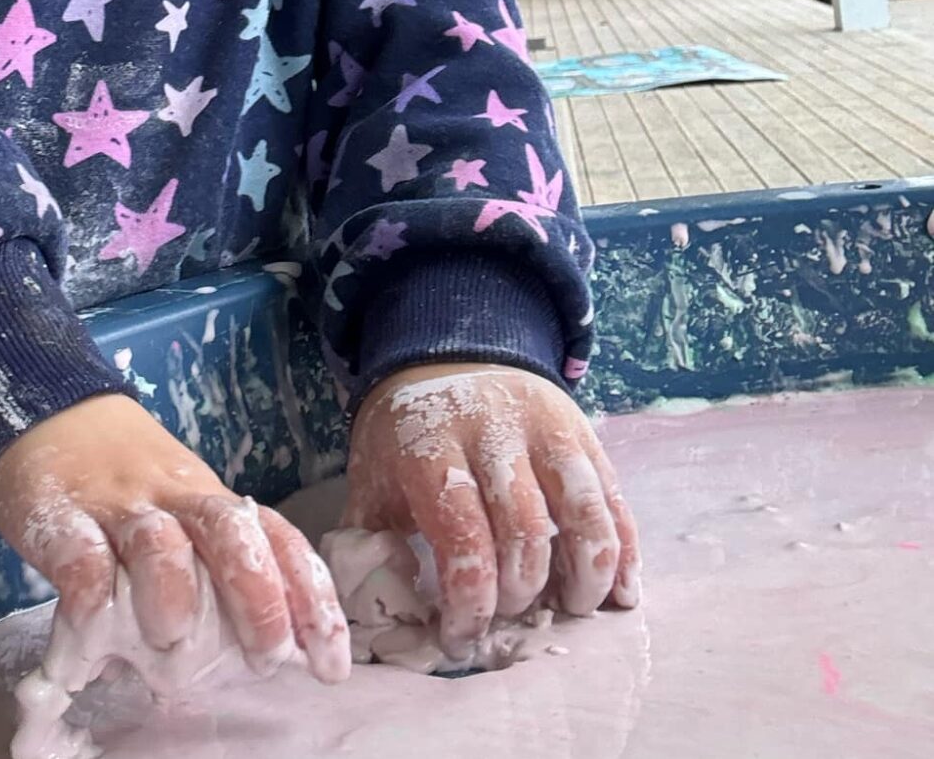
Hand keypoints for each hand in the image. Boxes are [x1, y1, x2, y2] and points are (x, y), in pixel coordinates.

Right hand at [0, 393, 348, 682]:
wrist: (46, 411)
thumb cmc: (124, 478)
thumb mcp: (179, 512)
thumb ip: (212, 572)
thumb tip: (265, 654)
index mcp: (208, 499)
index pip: (273, 538)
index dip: (308, 598)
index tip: (331, 664)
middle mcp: (172, 498)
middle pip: (230, 533)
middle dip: (258, 598)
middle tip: (266, 660)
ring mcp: (116, 506)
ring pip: (159, 544)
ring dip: (174, 597)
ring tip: (171, 642)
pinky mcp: (58, 515)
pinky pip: (81, 557)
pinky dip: (90, 599)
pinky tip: (93, 634)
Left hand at [344, 361, 640, 660]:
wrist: (447, 355)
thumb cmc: (407, 433)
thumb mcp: (374, 474)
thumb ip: (370, 536)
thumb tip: (374, 607)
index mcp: (431, 446)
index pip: (461, 535)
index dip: (469, 600)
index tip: (462, 638)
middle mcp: (492, 433)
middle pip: (524, 529)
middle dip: (520, 591)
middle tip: (510, 619)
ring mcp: (544, 429)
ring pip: (582, 510)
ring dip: (585, 573)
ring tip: (574, 610)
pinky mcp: (582, 432)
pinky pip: (611, 496)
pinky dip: (623, 549)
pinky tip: (621, 591)